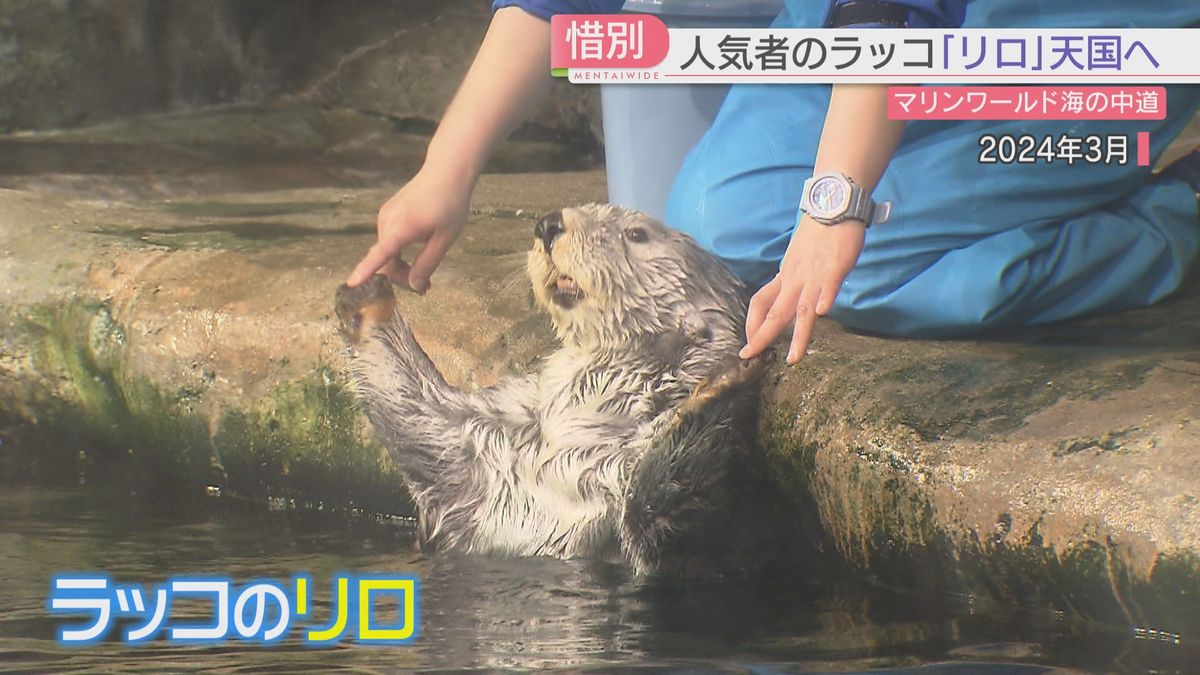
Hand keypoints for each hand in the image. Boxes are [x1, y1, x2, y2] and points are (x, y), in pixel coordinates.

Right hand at [346, 168, 471, 292]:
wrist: (446, 171)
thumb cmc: (450, 203)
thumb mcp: (445, 238)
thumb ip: (428, 263)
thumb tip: (414, 286)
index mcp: (402, 227)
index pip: (380, 253)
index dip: (366, 270)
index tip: (352, 282)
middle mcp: (387, 221)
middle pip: (387, 261)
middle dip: (403, 276)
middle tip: (426, 285)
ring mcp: (385, 216)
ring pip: (387, 252)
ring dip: (402, 264)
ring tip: (425, 266)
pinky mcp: (387, 214)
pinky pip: (389, 241)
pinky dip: (400, 251)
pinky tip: (419, 246)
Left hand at [740, 216, 864, 363]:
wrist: (832, 205)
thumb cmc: (818, 234)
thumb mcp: (797, 259)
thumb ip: (794, 279)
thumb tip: (791, 297)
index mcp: (786, 276)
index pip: (761, 302)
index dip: (752, 324)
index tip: (749, 342)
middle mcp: (795, 279)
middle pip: (776, 312)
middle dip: (762, 337)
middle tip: (750, 357)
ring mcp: (815, 274)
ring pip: (803, 308)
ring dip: (798, 334)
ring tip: (794, 357)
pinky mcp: (835, 266)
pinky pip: (829, 284)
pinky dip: (825, 297)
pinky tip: (823, 312)